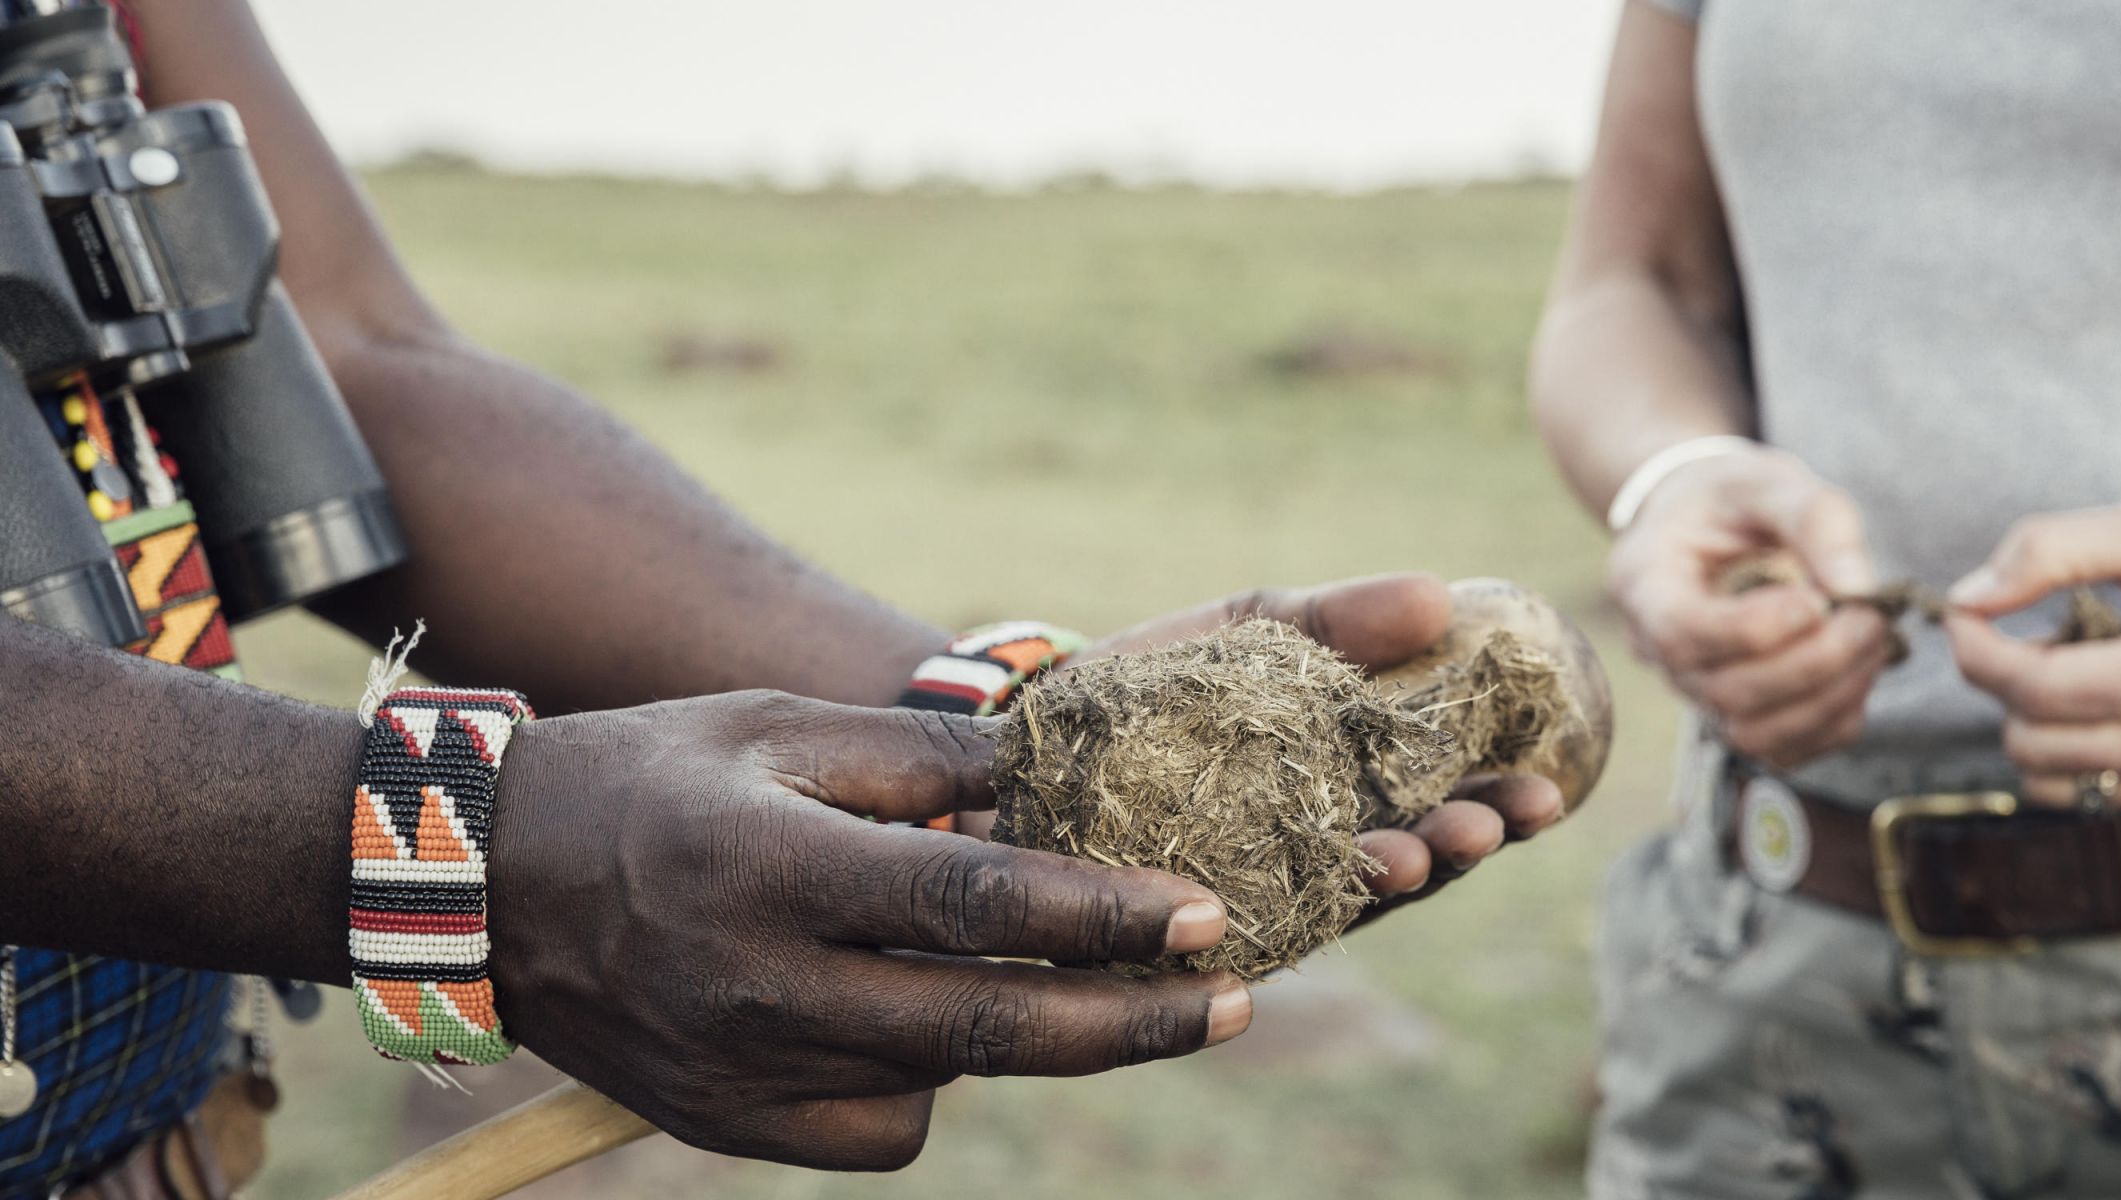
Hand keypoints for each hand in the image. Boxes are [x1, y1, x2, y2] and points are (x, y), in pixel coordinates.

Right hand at [486, 691, 1249, 1169]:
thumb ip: (916, 759)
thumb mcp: (774, 725)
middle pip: (985, 1029)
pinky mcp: (723, 1124)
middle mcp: (757, 982)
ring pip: (938, 1085)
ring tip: (1049, 978)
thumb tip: (1047, 790)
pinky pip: (877, 1129)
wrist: (477, 885)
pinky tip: (909, 1018)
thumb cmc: (645, 777)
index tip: (1205, 913)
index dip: (1102, 916)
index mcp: (774, 863)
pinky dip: (920, 1082)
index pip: (975, 905)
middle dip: (1131, 1022)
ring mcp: (737, 1071)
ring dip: (1017, 1039)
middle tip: (1234, 1001)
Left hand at [1072, 573, 1568, 917]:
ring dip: (1376, 885)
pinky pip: (1232, 935)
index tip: (1547, 790)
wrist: (1019, 730)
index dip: (1497, 807)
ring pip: (1332, 908)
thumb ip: (1338, 621)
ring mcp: (1250, 899)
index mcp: (1344, 792)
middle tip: (1485, 826)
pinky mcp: (1177, 929)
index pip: (1440, 809)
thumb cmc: (1154, 684)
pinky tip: (1299, 895)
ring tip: (1405, 857)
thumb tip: (1440, 594)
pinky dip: (1271, 919)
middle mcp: (1310, 858)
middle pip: (1404, 866)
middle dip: (1452, 849)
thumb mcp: (1248, 635)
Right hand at [1607, 444, 1887, 766]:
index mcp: (1644, 583)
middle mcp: (1656, 650)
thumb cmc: (1729, 499)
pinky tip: (1859, 671)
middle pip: (1725, 693)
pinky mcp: (1736, 714)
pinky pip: (1784, 749)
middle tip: (1871, 617)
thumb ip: (1813, 518)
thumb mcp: (1764, 480)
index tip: (1818, 598)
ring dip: (1829, 699)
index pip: (1683, 633)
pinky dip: (1834, 722)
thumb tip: (1857, 586)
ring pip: (1754, 734)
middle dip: (1813, 663)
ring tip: (1872, 643)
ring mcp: (1694, 691)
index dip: (1756, 629)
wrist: (1708, 526)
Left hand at [1948, 503, 2120, 806]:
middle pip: (2029, 742)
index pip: (2033, 689)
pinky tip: (2101, 696)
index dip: (1975, 649)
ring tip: (2070, 664)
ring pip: (2049, 780)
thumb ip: (2046, 552)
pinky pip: (2091, 792)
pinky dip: (2071, 747)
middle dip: (2005, 682)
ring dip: (2034, 721)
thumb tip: (1967, 599)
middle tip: (2032, 630)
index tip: (1965, 612)